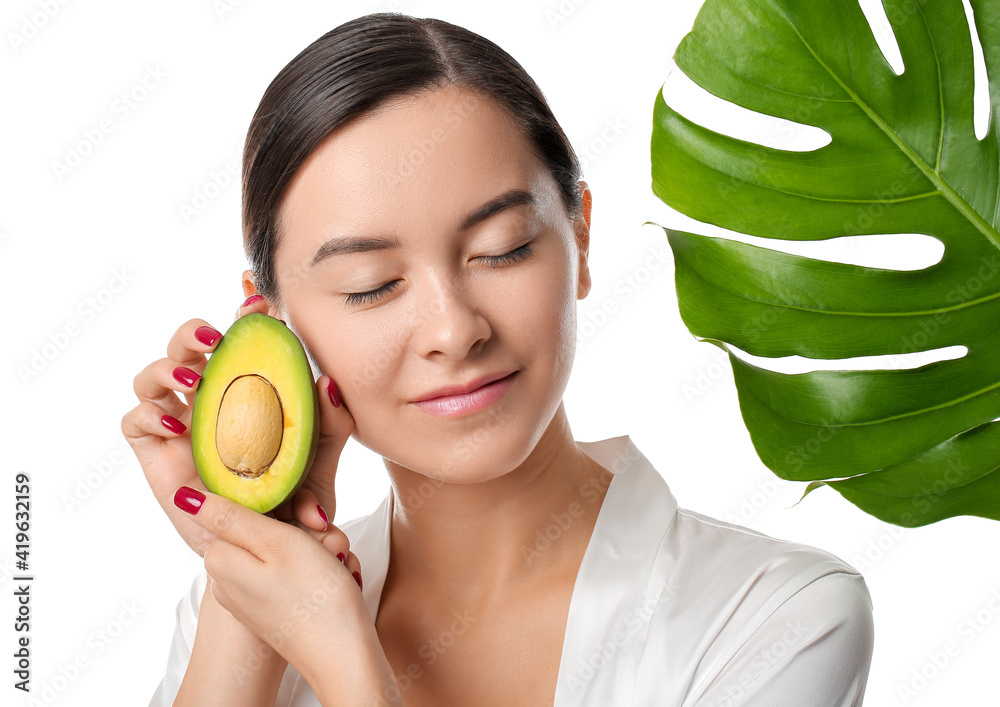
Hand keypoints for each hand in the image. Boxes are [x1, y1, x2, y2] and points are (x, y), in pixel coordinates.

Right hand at [121, 293, 355, 557]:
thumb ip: (330, 425)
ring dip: (167, 367)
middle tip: (215, 338)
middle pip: (186, 345)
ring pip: (152, 374)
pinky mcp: (153, 452)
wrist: (267, 548)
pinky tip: (177, 426)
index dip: (244, 317)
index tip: (260, 305)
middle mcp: (206, 397)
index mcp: (245, 388)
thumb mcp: (319, 461)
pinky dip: (148, 415)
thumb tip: (329, 384)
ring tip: (194, 380)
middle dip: (194, 332)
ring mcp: (177, 422)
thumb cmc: (293, 498)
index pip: (238, 340)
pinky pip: (134, 420)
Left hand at [173, 485, 398, 701]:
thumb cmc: (315, 599)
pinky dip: (320, 571)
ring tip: (336, 566)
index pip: (245, 509)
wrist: (343, 658)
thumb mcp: (275, 542)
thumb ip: (230, 516)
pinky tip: (337, 581)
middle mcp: (230, 579)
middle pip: (269, 529)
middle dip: (308, 531)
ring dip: (320, 550)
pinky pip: (296, 573)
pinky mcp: (273, 608)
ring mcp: (252, 596)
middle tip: (328, 546)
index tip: (311, 521)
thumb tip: (184, 497)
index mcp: (222, 560)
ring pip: (290, 549)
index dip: (286, 508)